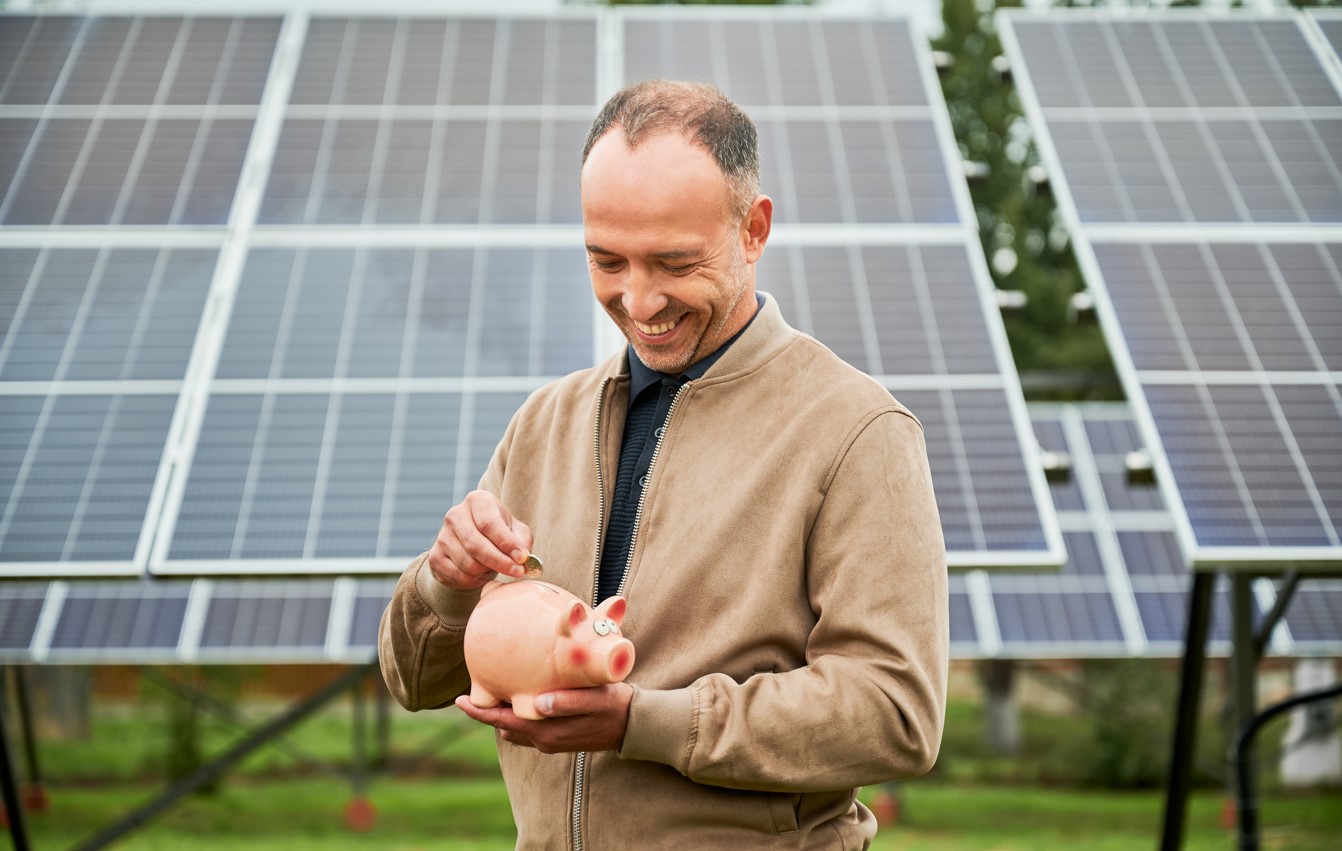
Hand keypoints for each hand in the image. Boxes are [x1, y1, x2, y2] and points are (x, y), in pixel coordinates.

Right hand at [428, 490, 532, 590]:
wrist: (472, 544)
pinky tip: (480, 573)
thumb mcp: (516, 531)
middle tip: (517, 572)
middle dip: (500, 562)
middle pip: (476, 545)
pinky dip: (474, 580)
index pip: (489, 523)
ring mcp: (442, 536)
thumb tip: (524, 558)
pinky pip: (458, 576)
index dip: (506, 543)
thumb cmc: (499, 534)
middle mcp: (455, 515)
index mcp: (477, 501)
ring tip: (494, 567)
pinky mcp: (435, 556)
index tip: (522, 559)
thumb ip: (523, 542)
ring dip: (487, 571)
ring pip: (468, 563)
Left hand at [454, 683, 633, 753]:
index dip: (480, 713)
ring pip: (514, 729)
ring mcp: (550, 742)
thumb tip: (538, 703)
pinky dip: (518, 717)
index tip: (460, 700)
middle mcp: (543, 740)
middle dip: (488, 711)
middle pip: (504, 726)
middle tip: (476, 687)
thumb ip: (566, 702)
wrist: (633, 725)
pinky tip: (522, 699)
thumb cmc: (613, 706)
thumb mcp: (593, 699)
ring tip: (496, 691)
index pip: (503, 722)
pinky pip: (528, 729)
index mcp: (547, 731)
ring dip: (503, 714)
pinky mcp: (558, 739)